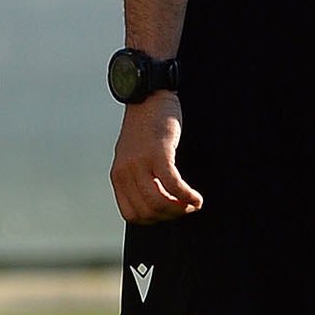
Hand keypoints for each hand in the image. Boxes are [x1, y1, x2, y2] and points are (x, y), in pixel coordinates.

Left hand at [112, 94, 202, 224]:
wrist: (148, 95)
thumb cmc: (146, 125)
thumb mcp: (133, 155)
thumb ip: (138, 177)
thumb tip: (156, 205)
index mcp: (118, 175)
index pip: (131, 214)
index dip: (153, 220)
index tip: (168, 213)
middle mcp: (125, 172)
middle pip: (147, 212)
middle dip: (170, 216)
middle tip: (185, 207)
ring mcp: (140, 163)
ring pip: (159, 203)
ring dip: (180, 209)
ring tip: (192, 203)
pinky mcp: (158, 153)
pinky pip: (173, 185)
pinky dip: (187, 196)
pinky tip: (196, 197)